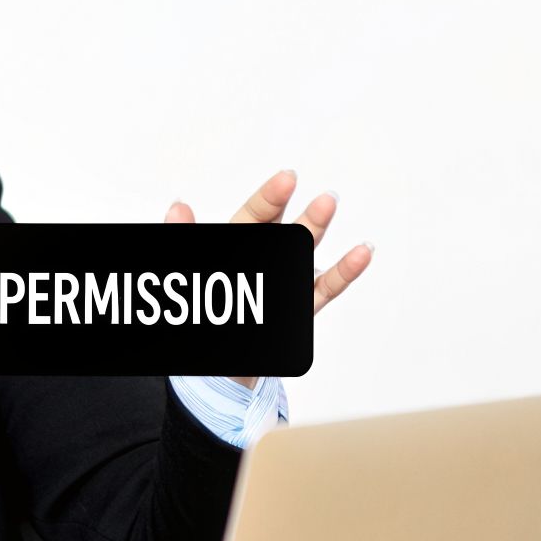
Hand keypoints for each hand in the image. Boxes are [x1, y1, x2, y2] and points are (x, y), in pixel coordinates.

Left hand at [164, 168, 371, 389]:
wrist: (217, 362)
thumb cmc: (203, 311)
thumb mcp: (190, 269)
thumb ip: (183, 237)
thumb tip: (177, 206)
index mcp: (238, 244)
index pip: (255, 216)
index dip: (270, 198)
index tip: (287, 179)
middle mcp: (267, 258)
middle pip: (286, 231)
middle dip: (304, 216)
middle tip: (324, 198)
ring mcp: (288, 281)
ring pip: (306, 253)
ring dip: (318, 232)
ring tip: (332, 210)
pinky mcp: (302, 308)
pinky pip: (325, 290)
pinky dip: (344, 272)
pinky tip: (362, 252)